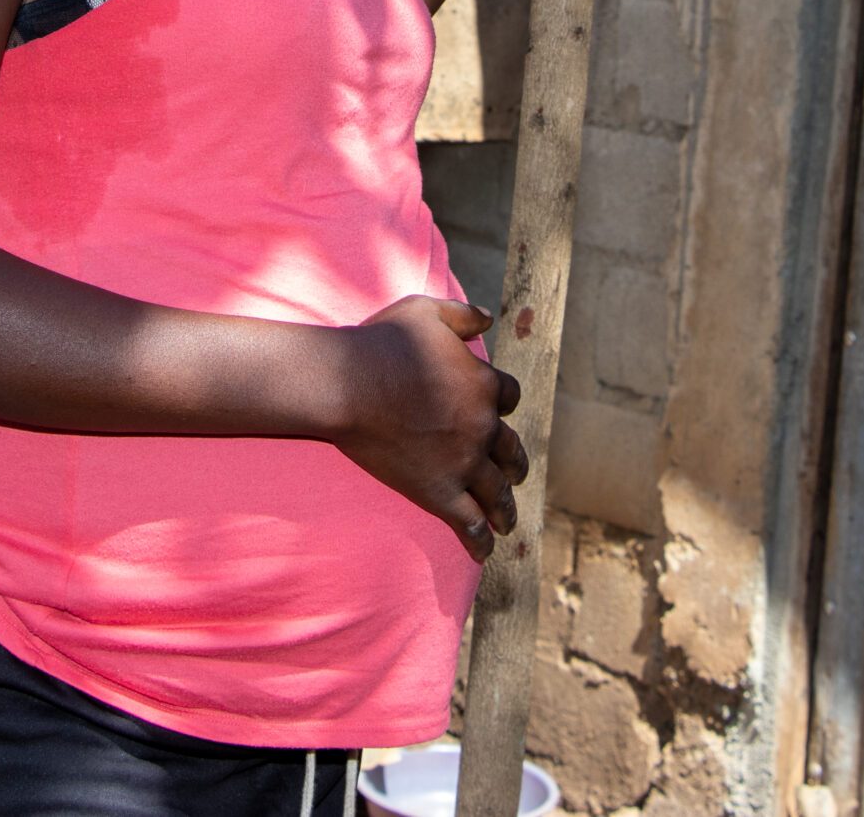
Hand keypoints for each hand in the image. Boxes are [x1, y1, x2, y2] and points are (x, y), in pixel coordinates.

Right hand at [331, 296, 527, 559]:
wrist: (347, 384)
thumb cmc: (381, 343)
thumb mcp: (425, 311)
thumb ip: (462, 314)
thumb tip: (489, 318)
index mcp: (484, 383)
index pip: (509, 397)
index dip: (503, 404)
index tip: (498, 412)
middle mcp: (483, 425)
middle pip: (512, 448)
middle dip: (515, 463)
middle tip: (516, 473)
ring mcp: (463, 462)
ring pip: (497, 491)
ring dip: (504, 507)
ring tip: (507, 521)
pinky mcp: (439, 492)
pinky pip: (468, 522)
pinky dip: (480, 540)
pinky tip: (484, 552)